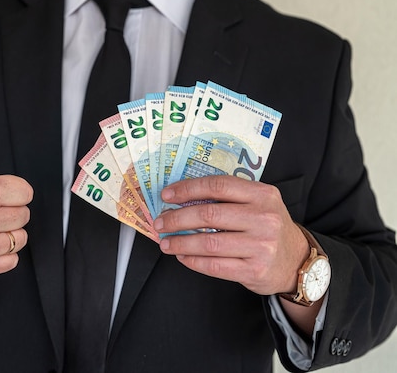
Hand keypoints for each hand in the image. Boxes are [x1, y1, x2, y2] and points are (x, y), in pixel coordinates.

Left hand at [154, 175, 308, 295]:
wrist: (297, 261)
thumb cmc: (268, 228)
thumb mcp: (258, 204)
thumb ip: (228, 197)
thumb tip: (181, 198)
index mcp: (262, 195)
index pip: (218, 186)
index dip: (188, 189)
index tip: (167, 195)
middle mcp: (264, 218)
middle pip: (209, 214)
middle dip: (177, 218)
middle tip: (160, 222)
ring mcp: (260, 246)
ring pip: (208, 243)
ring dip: (180, 242)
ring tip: (165, 242)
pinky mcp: (254, 270)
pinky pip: (214, 266)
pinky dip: (192, 261)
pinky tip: (182, 256)